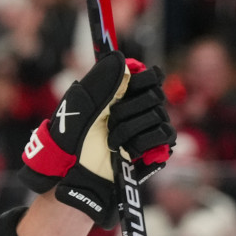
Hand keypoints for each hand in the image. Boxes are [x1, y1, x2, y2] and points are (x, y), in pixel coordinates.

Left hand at [19, 53, 175, 226]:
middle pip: (155, 94)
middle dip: (127, 110)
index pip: (152, 75)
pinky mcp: (155, 150)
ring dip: (128, 130)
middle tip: (108, 122)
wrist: (74, 176)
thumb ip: (100, 82)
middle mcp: (138, 109)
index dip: (140, 82)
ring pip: (158, 114)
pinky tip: (125, 151)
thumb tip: (122, 59)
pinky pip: (164, 135)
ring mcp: (148, 129)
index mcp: (122, 94)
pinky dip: (141, 143)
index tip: (122, 91)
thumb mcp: (79, 107)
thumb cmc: (70, 142)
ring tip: (111, 142)